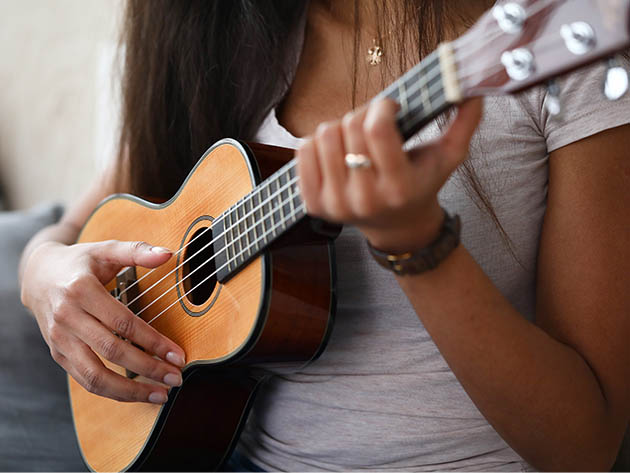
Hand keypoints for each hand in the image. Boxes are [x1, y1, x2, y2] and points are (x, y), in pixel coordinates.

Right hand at [21, 240, 185, 403]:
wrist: (37, 276)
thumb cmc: (80, 262)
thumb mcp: (106, 249)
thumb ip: (137, 251)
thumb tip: (167, 254)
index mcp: (81, 290)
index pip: (124, 323)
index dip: (153, 342)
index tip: (178, 355)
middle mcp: (67, 317)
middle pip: (112, 351)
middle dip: (148, 368)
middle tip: (176, 378)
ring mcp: (60, 340)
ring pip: (95, 376)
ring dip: (130, 391)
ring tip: (161, 395)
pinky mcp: (58, 355)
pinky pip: (86, 380)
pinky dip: (113, 392)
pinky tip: (137, 393)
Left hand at [296, 98, 482, 252]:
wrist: (396, 225)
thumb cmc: (422, 184)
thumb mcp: (449, 158)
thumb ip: (465, 123)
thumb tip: (475, 89)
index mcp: (399, 187)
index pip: (377, 130)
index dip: (382, 106)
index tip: (390, 108)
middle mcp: (365, 200)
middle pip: (348, 127)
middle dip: (362, 115)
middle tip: (373, 124)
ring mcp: (336, 205)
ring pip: (323, 136)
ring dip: (340, 128)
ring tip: (355, 140)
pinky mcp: (314, 205)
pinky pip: (303, 151)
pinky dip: (318, 143)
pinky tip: (337, 152)